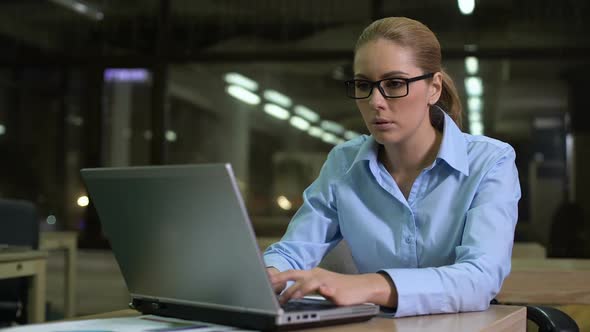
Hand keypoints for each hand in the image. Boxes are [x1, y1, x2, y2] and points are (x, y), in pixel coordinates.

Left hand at [269, 267, 395, 306]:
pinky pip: (324, 289)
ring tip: (285, 299)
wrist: (362, 287)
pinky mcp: (335, 289)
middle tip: (267, 288)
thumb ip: (306, 288)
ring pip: (306, 282)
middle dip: (280, 281)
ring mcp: (326, 281)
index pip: (290, 273)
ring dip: (295, 290)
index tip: (263, 283)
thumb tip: (287, 294)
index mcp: (311, 273)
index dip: (277, 278)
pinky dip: (316, 290)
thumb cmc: (340, 288)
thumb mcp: (320, 286)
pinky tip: (309, 295)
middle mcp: (316, 274)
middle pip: (294, 275)